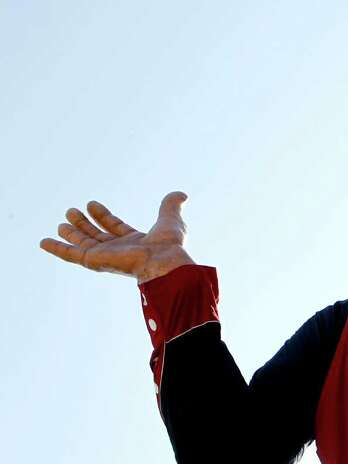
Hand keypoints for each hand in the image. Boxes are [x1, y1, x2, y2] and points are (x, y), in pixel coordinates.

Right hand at [39, 191, 193, 283]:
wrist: (163, 261)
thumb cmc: (169, 245)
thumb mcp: (170, 220)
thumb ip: (171, 206)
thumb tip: (181, 195)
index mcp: (135, 243)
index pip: (115, 228)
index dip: (103, 216)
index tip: (92, 204)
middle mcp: (119, 251)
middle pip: (97, 236)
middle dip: (84, 224)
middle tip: (71, 211)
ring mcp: (105, 256)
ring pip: (83, 244)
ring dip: (71, 233)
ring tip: (61, 223)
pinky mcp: (94, 261)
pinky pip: (70, 255)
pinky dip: (57, 249)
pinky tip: (43, 242)